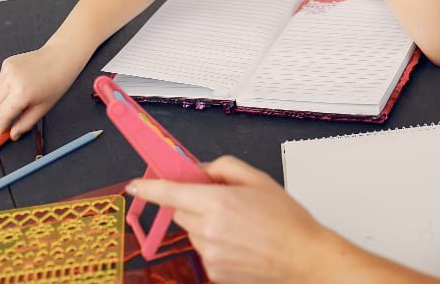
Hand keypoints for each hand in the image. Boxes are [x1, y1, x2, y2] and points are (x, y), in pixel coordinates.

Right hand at [0, 43, 81, 139]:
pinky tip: (19, 88)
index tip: (1, 131)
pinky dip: (4, 90)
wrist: (62, 56)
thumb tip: (13, 134)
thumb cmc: (57, 80)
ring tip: (17, 102)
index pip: (1, 116)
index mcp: (21, 92)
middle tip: (6, 122)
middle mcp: (11, 80)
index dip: (0, 127)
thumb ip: (25, 123)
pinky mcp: (6, 64)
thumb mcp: (44, 108)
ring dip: (0, 103)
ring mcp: (7, 70)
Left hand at [127, 155, 338, 283]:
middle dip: (191, 201)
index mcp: (220, 202)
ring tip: (238, 225)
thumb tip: (201, 169)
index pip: (170, 193)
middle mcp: (210, 230)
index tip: (135, 186)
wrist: (304, 258)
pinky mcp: (214, 272)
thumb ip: (225, 167)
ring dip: (205, 223)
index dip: (149, 188)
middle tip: (220, 200)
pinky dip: (214, 242)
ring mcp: (210, 254)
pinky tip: (239, 241)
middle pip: (180, 210)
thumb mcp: (259, 180)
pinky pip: (203, 250)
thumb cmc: (288, 221)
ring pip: (191, 231)